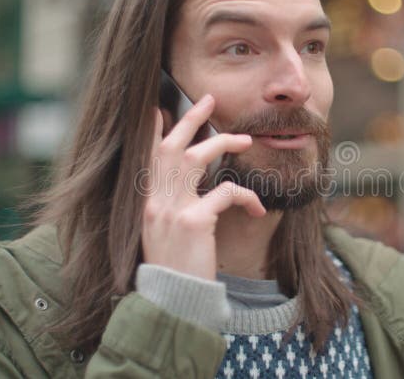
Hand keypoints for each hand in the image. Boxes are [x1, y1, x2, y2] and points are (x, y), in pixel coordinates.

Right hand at [141, 95, 265, 279]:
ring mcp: (172, 209)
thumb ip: (168, 210)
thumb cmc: (173, 271)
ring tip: (244, 138)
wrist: (173, 303)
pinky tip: (257, 208)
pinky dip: (247, 195)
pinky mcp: (195, 221)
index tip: (160, 111)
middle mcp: (154, 201)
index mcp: (146, 204)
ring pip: (197, 157)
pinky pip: (226, 191)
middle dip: (190, 119)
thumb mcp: (161, 237)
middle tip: (208, 100)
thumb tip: (189, 190)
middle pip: (171, 146)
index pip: (148, 158)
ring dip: (222, 142)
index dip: (155, 132)